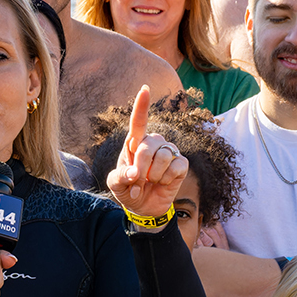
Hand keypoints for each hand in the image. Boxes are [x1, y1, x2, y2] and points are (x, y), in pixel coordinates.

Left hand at [104, 85, 188, 221]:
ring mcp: (168, 152)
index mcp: (134, 143)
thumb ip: (120, 177)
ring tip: (150, 183)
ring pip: (163, 156)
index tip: (144, 89)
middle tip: (137, 182)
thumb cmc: (128, 190)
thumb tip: (135, 172)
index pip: (139, 122)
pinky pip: (176, 167)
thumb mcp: (116, 185)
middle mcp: (152, 143)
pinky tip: (163, 183)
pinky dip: (166, 179)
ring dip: (153, 176)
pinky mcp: (181, 164)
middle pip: (148, 145)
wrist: (144, 207)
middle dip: (140, 167)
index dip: (142, 106)